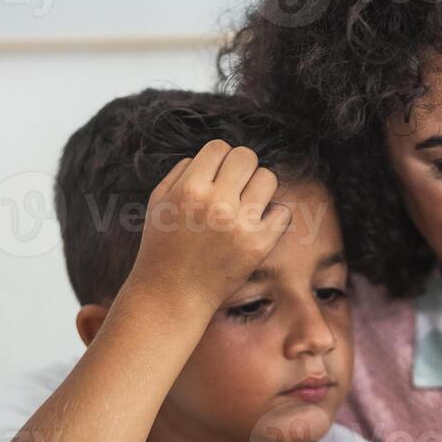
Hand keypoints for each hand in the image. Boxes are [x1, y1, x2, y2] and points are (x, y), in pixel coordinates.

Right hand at [121, 140, 290, 313]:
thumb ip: (183, 171)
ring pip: (268, 178)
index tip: (215, 177)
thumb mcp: (159, 201)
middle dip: (241, 168)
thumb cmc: (163, 246)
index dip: (218, 159)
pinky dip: (274, 215)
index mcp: (189, 188)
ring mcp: (239, 224)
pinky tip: (258, 223)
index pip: (219, 147)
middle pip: (247, 157)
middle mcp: (216, 203)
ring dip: (258, 187)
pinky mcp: (258, 245)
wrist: (172, 294)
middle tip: (234, 187)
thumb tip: (213, 155)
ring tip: (245, 204)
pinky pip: (283, 211)